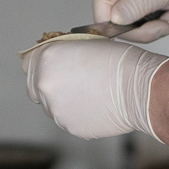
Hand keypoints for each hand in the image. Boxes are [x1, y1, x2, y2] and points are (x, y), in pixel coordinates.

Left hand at [23, 39, 168, 139]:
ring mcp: (56, 108)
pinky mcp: (69, 126)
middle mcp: (45, 84)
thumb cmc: (119, 61)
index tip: (51, 65)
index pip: (28, 62)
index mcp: (47, 58)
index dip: (40, 62)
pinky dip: (76, 113)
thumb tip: (58, 57)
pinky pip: (66, 118)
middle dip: (48, 82)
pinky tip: (95, 104)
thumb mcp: (85, 42)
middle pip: (33, 85)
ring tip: (88, 92)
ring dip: (62, 99)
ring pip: (50, 105)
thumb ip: (63, 51)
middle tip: (69, 80)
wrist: (139, 87)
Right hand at [94, 0, 168, 42]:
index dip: (115, 25)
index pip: (101, 7)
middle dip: (147, 27)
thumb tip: (112, 20)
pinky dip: (165, 24)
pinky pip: (147, 27)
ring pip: (135, 28)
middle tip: (168, 21)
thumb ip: (134, 5)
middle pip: (118, 22)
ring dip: (160, 26)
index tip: (138, 31)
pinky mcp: (144, 6)